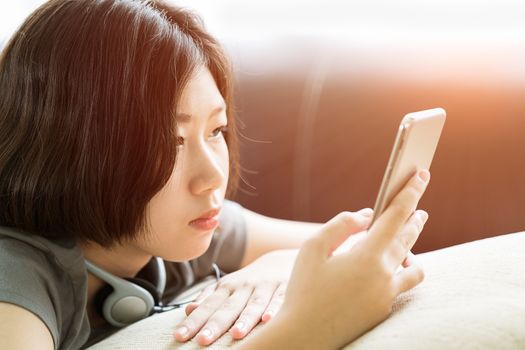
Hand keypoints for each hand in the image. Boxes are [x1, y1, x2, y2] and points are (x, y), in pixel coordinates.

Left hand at [173, 249, 296, 344]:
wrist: (282, 260)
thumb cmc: (250, 280)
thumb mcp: (228, 285)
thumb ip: (209, 297)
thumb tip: (189, 309)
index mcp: (228, 287)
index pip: (209, 306)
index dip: (195, 321)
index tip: (180, 335)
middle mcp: (245, 286)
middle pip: (229, 308)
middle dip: (215, 324)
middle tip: (202, 340)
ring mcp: (265, 287)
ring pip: (254, 304)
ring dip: (245, 319)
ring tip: (236, 335)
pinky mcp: (285, 288)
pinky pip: (279, 300)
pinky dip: (274, 309)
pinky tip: (268, 320)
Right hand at [241, 170, 429, 349]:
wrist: (305, 336)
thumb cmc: (304, 289)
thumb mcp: (313, 249)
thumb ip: (341, 225)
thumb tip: (367, 216)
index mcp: (367, 256)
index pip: (396, 216)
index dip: (410, 193)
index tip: (422, 175)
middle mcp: (384, 275)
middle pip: (408, 239)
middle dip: (414, 220)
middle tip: (419, 209)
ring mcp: (387, 296)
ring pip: (413, 267)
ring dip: (411, 250)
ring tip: (405, 242)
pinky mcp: (384, 310)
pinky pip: (400, 286)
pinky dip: (399, 272)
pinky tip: (391, 270)